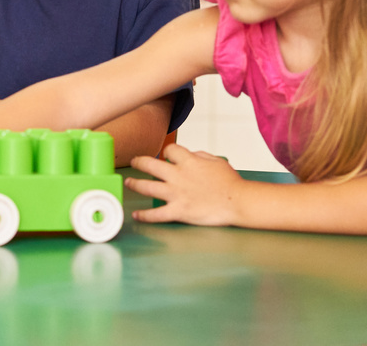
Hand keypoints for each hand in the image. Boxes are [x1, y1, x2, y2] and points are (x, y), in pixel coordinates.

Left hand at [126, 143, 243, 225]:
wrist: (238, 202)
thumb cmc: (230, 183)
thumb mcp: (216, 161)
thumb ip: (199, 155)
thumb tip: (189, 154)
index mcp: (188, 162)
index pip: (169, 150)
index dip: (166, 152)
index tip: (165, 156)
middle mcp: (178, 176)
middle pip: (150, 165)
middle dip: (139, 162)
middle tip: (134, 162)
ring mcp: (176, 194)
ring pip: (147, 187)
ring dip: (135, 184)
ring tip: (128, 183)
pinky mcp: (179, 211)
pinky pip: (157, 214)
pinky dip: (145, 215)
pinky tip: (136, 215)